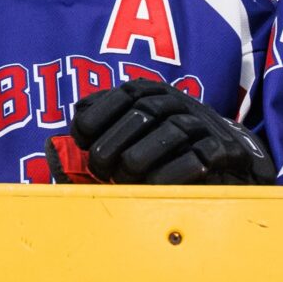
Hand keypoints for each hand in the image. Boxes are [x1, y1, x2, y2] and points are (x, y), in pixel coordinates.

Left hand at [45, 79, 273, 184]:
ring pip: (171, 132)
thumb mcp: (131, 134)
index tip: (81, 139)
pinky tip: (155, 187)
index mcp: (151, 94)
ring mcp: (202, 124)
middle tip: (100, 169)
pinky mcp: (224, 149)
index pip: (123, 94)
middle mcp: (177, 102)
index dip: (98, 114)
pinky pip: (200, 156)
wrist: (226, 159)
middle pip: (143, 113)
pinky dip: (175, 173)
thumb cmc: (165, 149)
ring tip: (125, 179)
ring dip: (142, 158)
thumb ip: (97, 134)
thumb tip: (56, 140)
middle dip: (115, 142)